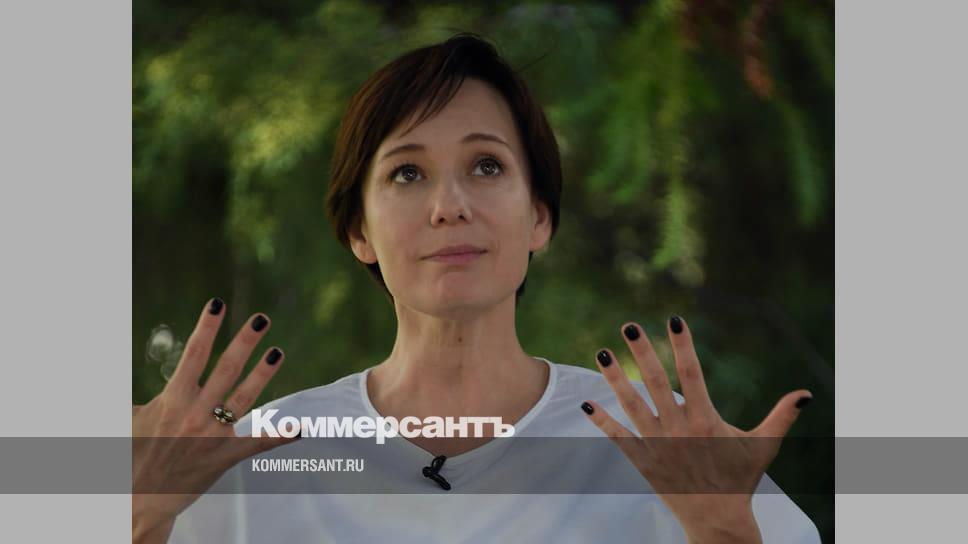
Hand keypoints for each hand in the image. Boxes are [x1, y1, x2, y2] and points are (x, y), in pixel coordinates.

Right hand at [132, 298, 296, 542]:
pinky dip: (280, 436)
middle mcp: (195, 413)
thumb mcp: (129, 417)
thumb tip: (126, 371)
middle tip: (262, 318)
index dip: (207, 327)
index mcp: (172, 399)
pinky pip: (257, 444)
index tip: (218, 303)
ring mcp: (212, 435)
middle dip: (244, 341)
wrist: (138, 500)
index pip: (193, 354)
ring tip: (278, 351)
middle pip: (225, 369)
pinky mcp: (225, 457)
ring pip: (244, 398)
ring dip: (263, 373)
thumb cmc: (132, 454)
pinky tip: (301, 428)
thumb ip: (139, 393)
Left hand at [581, 315, 811, 543]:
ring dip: (615, 379)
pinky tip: (585, 403)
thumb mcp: (764, 446)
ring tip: (601, 352)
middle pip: (656, 383)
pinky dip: (602, 421)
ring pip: (632, 405)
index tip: (674, 319)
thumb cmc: (741, 478)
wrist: (717, 520)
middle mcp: (678, 429)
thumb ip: (782, 416)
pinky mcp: (643, 462)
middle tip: (629, 325)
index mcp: (706, 420)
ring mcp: (657, 445)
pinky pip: (618, 438)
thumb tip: (807, 393)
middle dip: (642, 352)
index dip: (683, 344)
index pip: (692, 373)